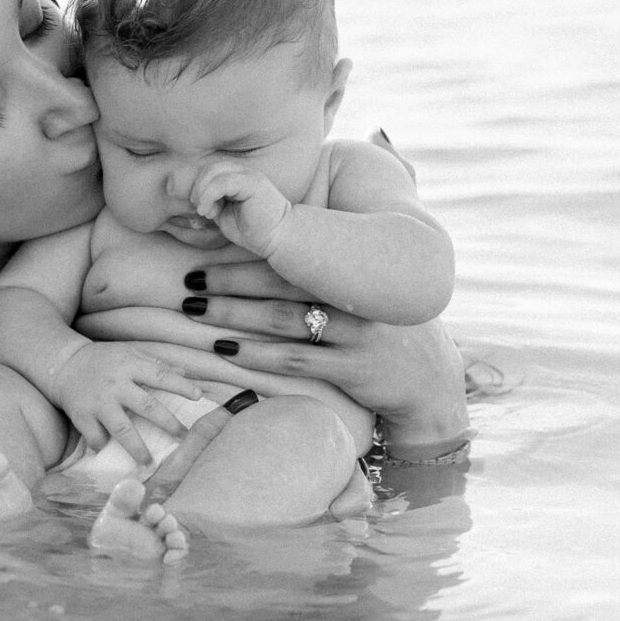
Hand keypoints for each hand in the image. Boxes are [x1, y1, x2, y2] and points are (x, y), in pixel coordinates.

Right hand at [53, 342, 202, 465]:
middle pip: (146, 405)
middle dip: (167, 423)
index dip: (180, 385)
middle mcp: (116, 384)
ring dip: (137, 447)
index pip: (160, 375)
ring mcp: (98, 401)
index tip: (199, 396)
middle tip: (183, 436)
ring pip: (121, 428)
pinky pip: (95, 436)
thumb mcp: (128, 354)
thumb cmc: (104, 360)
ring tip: (148, 462)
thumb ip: (155, 364)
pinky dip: (102, 445)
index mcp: (129, 365)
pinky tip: (108, 450)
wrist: (64, 364)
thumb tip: (185, 372)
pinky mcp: (81, 415)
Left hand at [151, 268, 468, 447]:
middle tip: (187, 282)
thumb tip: (284, 237)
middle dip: (229, 280)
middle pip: (280, 282)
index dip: (247, 252)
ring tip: (194, 311)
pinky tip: (224, 351)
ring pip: (282, 320)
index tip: (208, 251)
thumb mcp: (371, 290)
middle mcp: (356, 296)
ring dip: (233, 315)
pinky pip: (296, 361)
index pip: (292, 254)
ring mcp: (357, 333)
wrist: (432, 384)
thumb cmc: (388, 330)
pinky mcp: (354, 370)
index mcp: (356, 270)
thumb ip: (334, 265)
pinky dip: (256, 355)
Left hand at [188, 158, 289, 256]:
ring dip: (203, 192)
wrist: (279, 238)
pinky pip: (223, 182)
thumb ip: (212, 202)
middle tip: (199, 209)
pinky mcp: (253, 183)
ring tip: (205, 211)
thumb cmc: (253, 230)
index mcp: (238, 177)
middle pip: (211, 168)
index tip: (199, 208)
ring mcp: (249, 175)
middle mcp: (244, 172)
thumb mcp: (224, 214)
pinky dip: (210, 195)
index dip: (198, 186)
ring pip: (215, 171)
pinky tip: (211, 212)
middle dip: (198, 187)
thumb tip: (192, 198)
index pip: (211, 171)